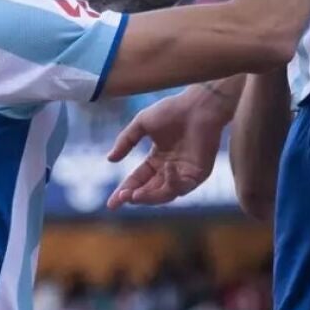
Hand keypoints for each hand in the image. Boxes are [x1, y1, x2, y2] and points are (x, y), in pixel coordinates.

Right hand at [105, 87, 234, 209]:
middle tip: (122, 198)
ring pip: (165, 194)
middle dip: (135, 197)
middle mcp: (170, 170)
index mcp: (157, 160)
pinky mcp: (199, 174)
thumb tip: (110, 159)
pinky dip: (172, 182)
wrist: (198, 105)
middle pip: (150, 191)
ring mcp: (185, 173)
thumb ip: (126, 141)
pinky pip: (183, 186)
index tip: (111, 203)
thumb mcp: (142, 123)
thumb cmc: (173, 110)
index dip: (125, 191)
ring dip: (150, 197)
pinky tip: (166, 168)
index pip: (138, 181)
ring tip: (135, 195)